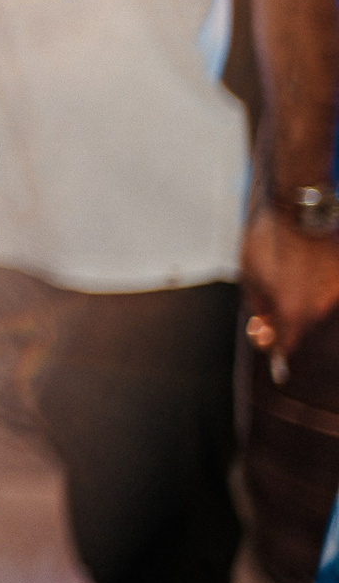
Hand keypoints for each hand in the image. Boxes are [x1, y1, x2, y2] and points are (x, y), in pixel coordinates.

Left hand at [243, 210, 338, 373]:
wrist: (299, 209)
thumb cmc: (266, 243)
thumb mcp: (250, 279)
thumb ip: (262, 308)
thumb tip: (268, 325)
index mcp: (293, 314)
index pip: (287, 350)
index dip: (280, 360)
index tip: (280, 373)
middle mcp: (321, 310)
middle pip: (302, 332)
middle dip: (282, 330)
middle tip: (262, 324)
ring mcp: (336, 293)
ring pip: (317, 312)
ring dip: (300, 308)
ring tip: (280, 289)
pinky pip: (328, 294)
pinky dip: (315, 291)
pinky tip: (301, 277)